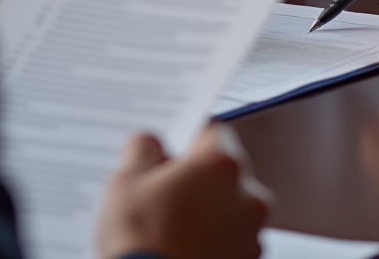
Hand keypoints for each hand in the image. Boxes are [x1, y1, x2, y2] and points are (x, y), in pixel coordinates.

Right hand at [96, 125, 271, 258]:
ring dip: (212, 209)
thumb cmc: (142, 242)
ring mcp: (252, 232)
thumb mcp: (125, 182)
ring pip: (232, 205)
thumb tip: (149, 145)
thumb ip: (143, 149)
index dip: (189, 141)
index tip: (173, 152)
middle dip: (200, 177)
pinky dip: (217, 239)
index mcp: (221, 163)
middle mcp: (247, 194)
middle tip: (167, 193)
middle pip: (226, 170)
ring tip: (174, 227)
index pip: (214, 132)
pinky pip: (235, 238)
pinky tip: (186, 246)